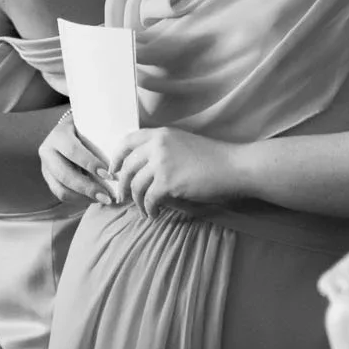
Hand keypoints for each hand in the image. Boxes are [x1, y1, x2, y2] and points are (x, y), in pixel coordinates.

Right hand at [36, 109, 113, 203]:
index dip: (90, 164)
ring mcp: (45, 167)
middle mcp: (47, 151)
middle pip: (65, 175)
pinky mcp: (49, 180)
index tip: (109, 175)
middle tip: (108, 197)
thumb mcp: (94, 128)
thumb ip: (106, 140)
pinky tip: (94, 200)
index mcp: (59, 134)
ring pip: (61, 189)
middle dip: (88, 188)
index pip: (72, 150)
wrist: (71, 131)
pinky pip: (62, 195)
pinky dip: (79, 200)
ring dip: (84, 198)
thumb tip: (124, 163)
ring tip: (104, 200)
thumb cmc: (89, 128)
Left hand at [109, 127, 246, 215]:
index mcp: (160, 134)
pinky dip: (149, 210)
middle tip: (123, 198)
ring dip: (137, 201)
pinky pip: (148, 199)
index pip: (127, 142)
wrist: (234, 166)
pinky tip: (155, 214)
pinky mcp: (168, 182)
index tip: (114, 172)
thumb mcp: (183, 144)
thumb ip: (162, 150)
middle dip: (122, 185)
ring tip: (144, 210)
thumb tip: (141, 170)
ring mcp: (161, 163)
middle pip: (127, 167)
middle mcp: (157, 146)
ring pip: (135, 186)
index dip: (117, 158)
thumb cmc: (213, 158)